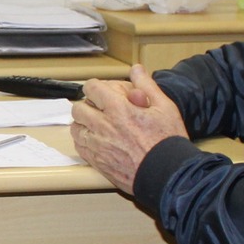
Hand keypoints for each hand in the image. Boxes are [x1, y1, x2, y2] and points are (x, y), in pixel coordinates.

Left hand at [70, 64, 188, 193]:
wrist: (168, 174)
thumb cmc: (168, 142)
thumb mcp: (165, 107)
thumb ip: (147, 85)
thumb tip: (136, 69)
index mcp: (119, 110)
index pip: (91, 88)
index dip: (95, 87)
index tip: (100, 91)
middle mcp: (104, 127)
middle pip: (78, 108)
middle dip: (87, 105)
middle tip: (99, 109)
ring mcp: (98, 146)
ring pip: (75, 128)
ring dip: (83, 124)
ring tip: (97, 125)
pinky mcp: (97, 162)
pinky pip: (79, 147)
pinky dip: (84, 141)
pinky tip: (97, 141)